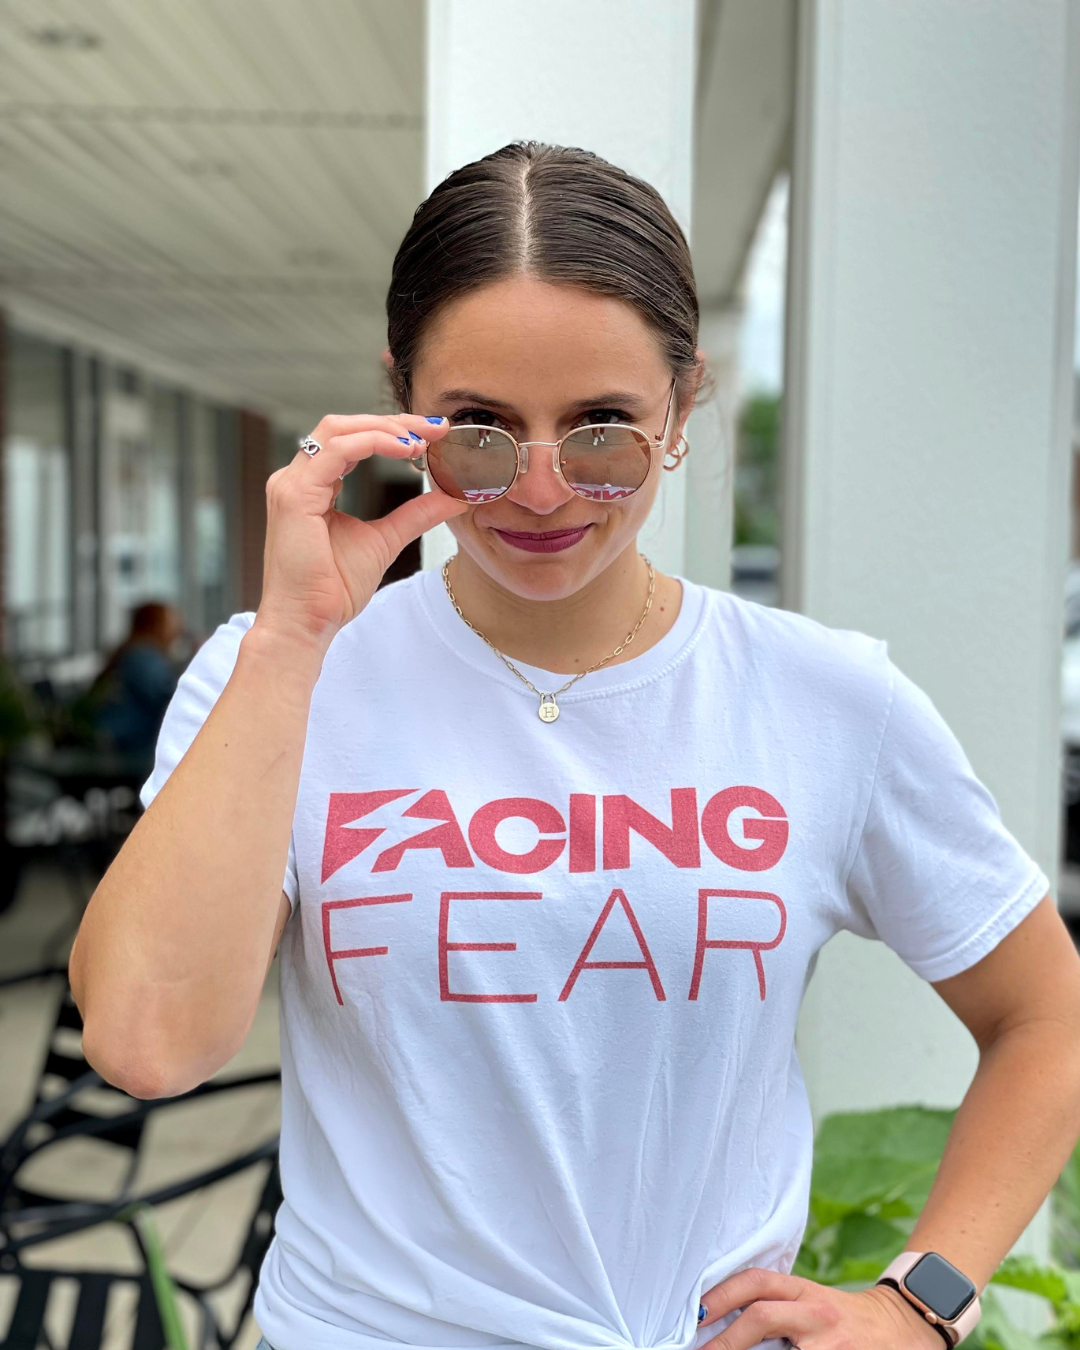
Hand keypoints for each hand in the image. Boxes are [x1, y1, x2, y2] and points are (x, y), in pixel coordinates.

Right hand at [256, 412, 467, 649]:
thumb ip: (415, 515)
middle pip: (345, 426)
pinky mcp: (293, 495)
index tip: (433, 434)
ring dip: (386, 428)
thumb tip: (453, 496)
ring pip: (338, 429)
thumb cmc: (333, 589)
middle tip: (435, 427)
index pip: (352, 439)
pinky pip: (337, 451)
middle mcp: (297, 478)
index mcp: (313, 486)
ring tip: (423, 439)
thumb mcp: (385, 541)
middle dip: (393, 421)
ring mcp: (291, 484)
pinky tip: (405, 450)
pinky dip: (373, 443)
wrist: (307, 623)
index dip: (392, 431)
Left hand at [698, 1269, 946, 1348]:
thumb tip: (721, 1323)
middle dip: (725, 1340)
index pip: (756, 1282)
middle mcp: (817, 1314)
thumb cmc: (845, 1320)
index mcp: (805, 1292)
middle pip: (761, 1317)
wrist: (903, 1329)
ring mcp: (832, 1345)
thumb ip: (776, 1309)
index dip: (722, 1294)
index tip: (694, 1314)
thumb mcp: (812, 1303)